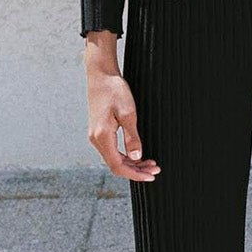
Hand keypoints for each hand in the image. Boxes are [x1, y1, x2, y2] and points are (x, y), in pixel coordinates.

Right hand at [85, 64, 160, 181]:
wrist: (101, 75)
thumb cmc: (114, 90)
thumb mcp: (128, 113)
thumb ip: (132, 136)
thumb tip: (136, 156)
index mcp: (102, 136)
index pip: (118, 166)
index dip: (135, 174)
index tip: (151, 175)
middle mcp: (96, 139)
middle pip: (116, 165)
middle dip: (136, 170)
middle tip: (155, 169)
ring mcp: (96, 136)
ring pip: (114, 159)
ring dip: (132, 163)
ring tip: (150, 163)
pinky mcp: (99, 132)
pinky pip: (112, 150)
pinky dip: (126, 155)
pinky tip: (138, 154)